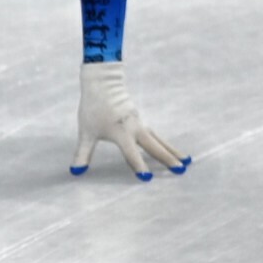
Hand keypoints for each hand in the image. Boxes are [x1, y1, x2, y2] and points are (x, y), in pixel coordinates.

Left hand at [71, 61, 189, 180]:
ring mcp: (140, 123)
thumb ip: (82, 153)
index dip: (138, 166)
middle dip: (167, 159)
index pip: (131, 153)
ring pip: (159, 140)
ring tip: (187, 161)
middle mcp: (134, 128)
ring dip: (172, 150)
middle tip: (181, 170)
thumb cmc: (93, 108)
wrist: (103, 84)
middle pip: (153, 146)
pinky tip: (172, 150)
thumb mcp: (85, 133)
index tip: (147, 179)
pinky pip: (156, 134)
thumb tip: (75, 171)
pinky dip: (165, 143)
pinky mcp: (141, 120)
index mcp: (121, 133)